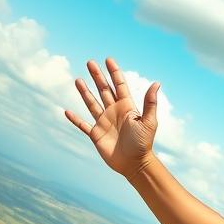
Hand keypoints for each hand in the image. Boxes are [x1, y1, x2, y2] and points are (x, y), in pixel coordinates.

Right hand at [64, 58, 159, 177]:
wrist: (135, 164)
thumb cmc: (144, 143)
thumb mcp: (148, 122)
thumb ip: (150, 103)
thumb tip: (156, 83)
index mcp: (127, 108)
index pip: (120, 86)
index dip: (114, 73)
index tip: (108, 60)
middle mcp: (114, 112)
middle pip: (104, 90)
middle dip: (97, 77)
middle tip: (90, 62)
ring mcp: (104, 123)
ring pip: (92, 104)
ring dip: (85, 92)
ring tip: (78, 79)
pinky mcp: (96, 134)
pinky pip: (83, 125)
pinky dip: (75, 119)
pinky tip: (66, 111)